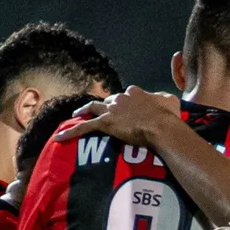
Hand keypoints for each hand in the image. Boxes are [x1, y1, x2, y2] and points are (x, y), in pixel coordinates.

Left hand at [53, 85, 181, 146]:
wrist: (162, 127)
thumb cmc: (168, 116)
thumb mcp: (169, 101)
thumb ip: (161, 98)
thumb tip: (161, 99)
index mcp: (134, 92)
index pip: (125, 95)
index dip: (124, 103)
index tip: (125, 110)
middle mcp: (120, 97)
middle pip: (108, 101)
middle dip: (105, 107)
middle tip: (102, 114)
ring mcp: (112, 110)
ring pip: (93, 108)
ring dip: (84, 110)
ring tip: (76, 114)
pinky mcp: (106, 123)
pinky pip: (85, 127)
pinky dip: (72, 131)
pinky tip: (60, 137)